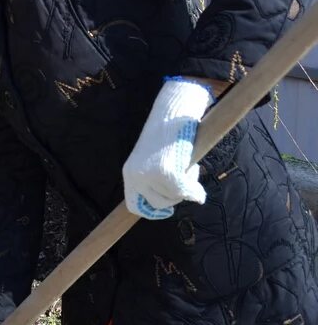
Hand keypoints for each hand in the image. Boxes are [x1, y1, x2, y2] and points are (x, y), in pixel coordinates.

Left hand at [122, 76, 213, 218]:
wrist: (172, 112)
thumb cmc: (166, 135)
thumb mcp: (152, 160)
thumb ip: (155, 179)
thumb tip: (167, 203)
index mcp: (129, 172)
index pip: (133, 205)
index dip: (151, 212)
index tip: (166, 212)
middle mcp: (135, 176)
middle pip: (158, 204)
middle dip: (175, 195)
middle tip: (183, 176)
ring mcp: (150, 175)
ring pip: (174, 198)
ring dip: (186, 187)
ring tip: (186, 164)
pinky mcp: (167, 173)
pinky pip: (187, 191)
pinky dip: (195, 187)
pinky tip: (195, 168)